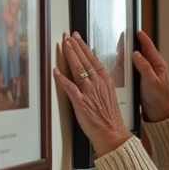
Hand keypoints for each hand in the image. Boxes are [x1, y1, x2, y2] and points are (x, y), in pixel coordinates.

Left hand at [53, 31, 132, 157]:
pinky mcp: (81, 102)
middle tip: (69, 36)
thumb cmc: (110, 118)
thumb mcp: (109, 97)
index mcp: (106, 82)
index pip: (94, 60)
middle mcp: (98, 84)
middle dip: (76, 47)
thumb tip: (92, 76)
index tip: (78, 39)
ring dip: (71, 56)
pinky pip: (69, 88)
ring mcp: (89, 92)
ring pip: (79, 69)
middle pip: (85, 61)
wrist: (112, 133)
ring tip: (65, 45)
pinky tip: (56, 71)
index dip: (84, 48)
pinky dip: (62, 79)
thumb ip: (100, 85)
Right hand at [131, 30, 168, 122]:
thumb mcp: (150, 81)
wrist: (159, 113)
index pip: (149, 47)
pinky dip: (128, 64)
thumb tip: (136, 54)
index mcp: (158, 65)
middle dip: (133, 44)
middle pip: (142, 52)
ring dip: (129, 54)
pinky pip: (134, 69)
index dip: (142, 39)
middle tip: (123, 38)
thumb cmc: (158, 98)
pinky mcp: (143, 81)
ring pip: (137, 60)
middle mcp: (153, 68)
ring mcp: (148, 74)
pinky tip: (122, 64)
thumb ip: (144, 66)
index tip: (136, 31)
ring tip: (120, 48)